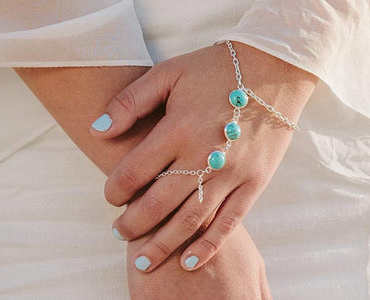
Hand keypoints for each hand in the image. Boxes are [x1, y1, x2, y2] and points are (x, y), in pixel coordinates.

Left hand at [16, 66, 271, 295]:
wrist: (274, 70)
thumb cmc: (214, 70)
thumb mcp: (168, 73)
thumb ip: (129, 102)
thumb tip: (96, 129)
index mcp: (177, 129)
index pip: (133, 172)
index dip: (114, 190)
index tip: (110, 197)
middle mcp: (203, 156)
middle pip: (158, 203)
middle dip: (132, 224)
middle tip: (118, 233)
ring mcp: (231, 173)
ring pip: (191, 220)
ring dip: (163, 243)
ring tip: (144, 261)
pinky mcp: (254, 182)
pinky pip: (229, 221)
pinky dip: (208, 245)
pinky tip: (188, 261)